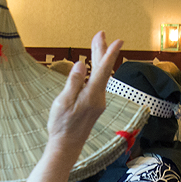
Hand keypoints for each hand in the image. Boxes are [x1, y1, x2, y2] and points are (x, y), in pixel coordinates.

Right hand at [45, 31, 121, 157]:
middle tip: (101, 35)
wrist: (66, 146)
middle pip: (102, 70)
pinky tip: (93, 67)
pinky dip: (95, 72)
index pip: (103, 70)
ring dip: (98, 60)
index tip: (118, 41)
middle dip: (102, 51)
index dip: (110, 53)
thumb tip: (80, 64)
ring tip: (96, 45)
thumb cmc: (62, 125)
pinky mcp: (94, 107)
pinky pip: (97, 84)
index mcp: (92, 95)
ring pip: (100, 76)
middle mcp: (98, 98)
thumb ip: (73, 82)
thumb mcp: (63, 102)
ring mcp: (97, 103)